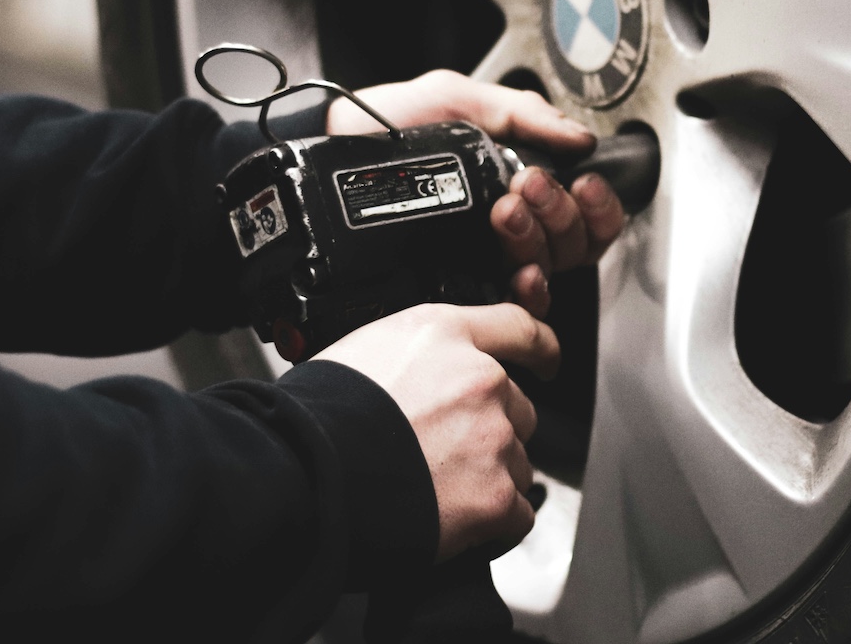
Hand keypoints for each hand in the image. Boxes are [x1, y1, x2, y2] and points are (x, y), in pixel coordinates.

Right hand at [314, 302, 559, 559]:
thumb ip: (413, 355)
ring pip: (518, 461)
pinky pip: (517, 513)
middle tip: (443, 453)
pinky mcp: (495, 496)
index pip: (519, 327)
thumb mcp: (361, 349)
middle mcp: (479, 379)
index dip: (539, 347)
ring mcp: (492, 438)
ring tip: (436, 490)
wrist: (303, 478)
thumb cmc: (315, 418)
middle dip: (491, 430)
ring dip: (491, 477)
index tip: (546, 360)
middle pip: (518, 406)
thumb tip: (421, 376)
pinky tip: (456, 524)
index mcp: (444, 334)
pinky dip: (494, 524)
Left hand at [326, 70, 626, 315]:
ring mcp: (486, 259)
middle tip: (527, 182)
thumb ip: (522, 113)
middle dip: (560, 211)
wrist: (332, 147)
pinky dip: (529, 288)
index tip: (583, 181)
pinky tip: (520, 270)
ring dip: (539, 238)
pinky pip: (515, 305)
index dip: (597, 203)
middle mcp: (509, 228)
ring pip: (549, 270)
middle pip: (574, 243)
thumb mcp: (458, 99)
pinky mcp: (459, 285)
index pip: (583, 212)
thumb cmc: (387, 122)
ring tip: (506, 208)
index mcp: (517, 183)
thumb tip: (580, 136)